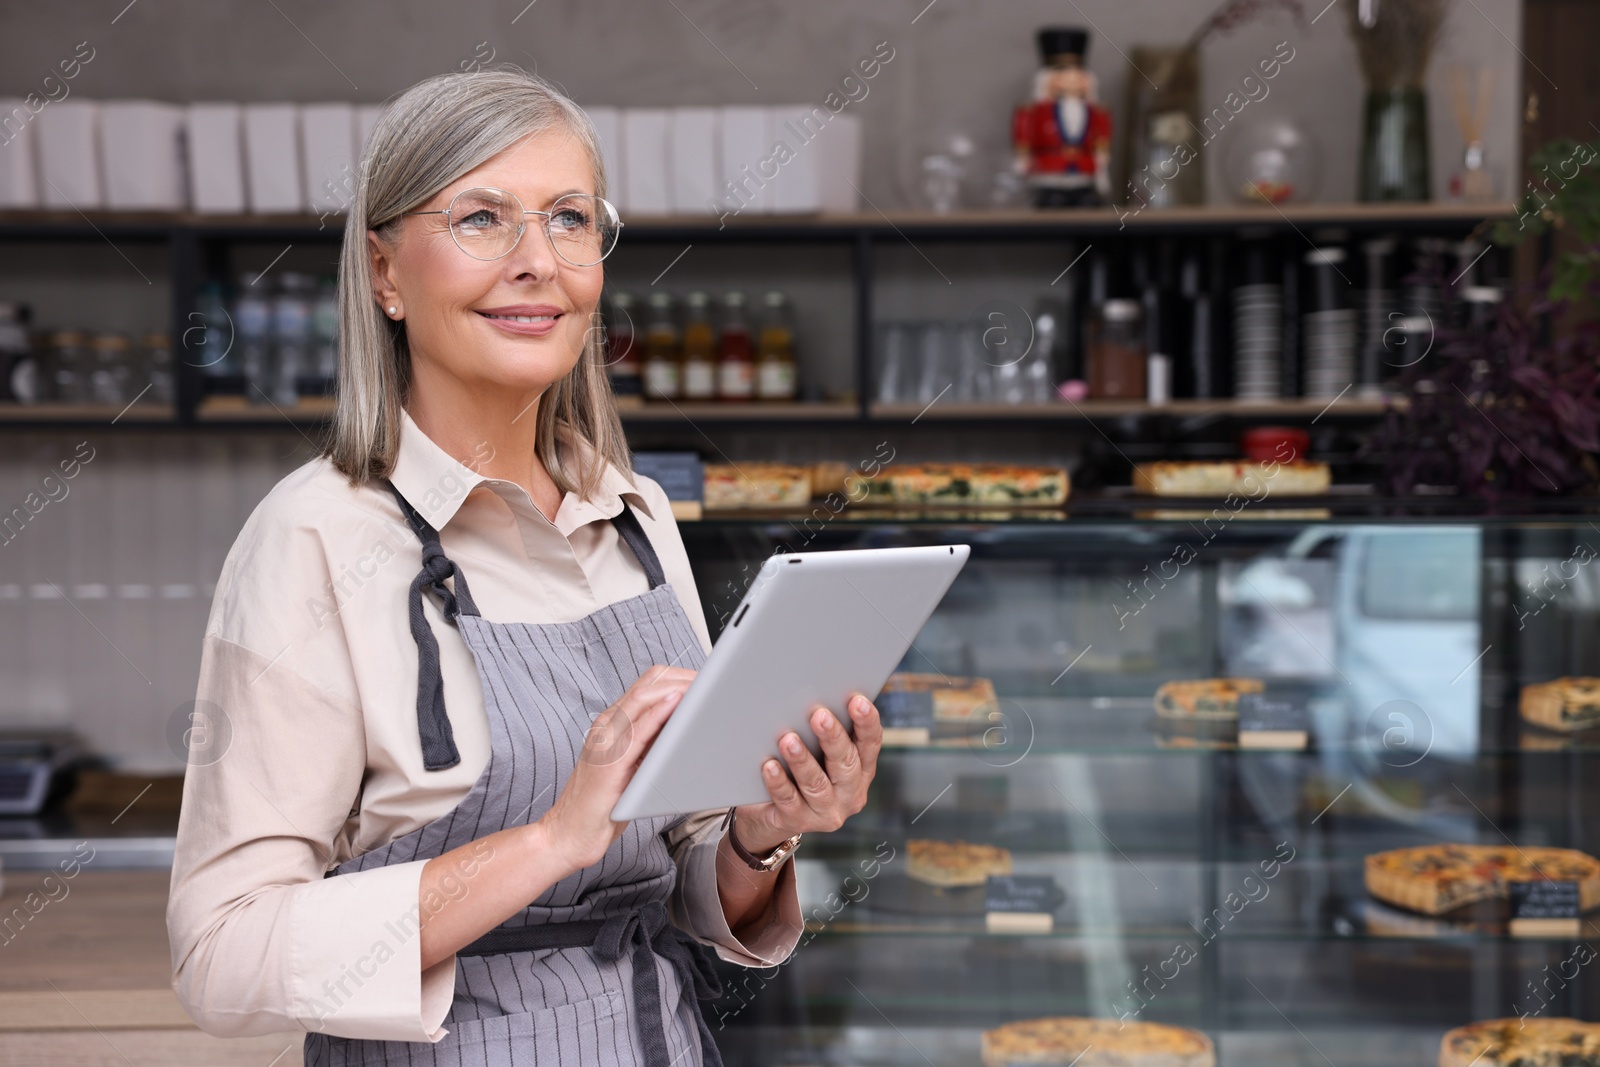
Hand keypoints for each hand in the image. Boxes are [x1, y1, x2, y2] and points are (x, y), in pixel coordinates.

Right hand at [538, 665, 694, 874]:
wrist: (569, 834)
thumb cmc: (605, 804)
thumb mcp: (633, 765)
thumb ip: (651, 743)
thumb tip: (686, 727)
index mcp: (613, 723)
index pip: (648, 684)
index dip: (679, 676)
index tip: (707, 680)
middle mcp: (607, 725)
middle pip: (647, 684)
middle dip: (683, 678)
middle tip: (713, 684)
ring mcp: (605, 741)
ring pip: (641, 699)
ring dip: (676, 689)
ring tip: (704, 689)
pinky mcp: (609, 763)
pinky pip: (635, 730)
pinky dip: (657, 713)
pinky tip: (676, 704)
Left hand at [732, 693, 881, 853]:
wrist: (771, 815)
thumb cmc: (798, 771)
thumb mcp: (818, 752)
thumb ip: (823, 732)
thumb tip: (811, 695)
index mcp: (861, 770)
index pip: (870, 743)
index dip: (866, 722)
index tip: (857, 701)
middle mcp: (850, 793)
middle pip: (845, 763)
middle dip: (833, 738)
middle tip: (819, 715)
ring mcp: (826, 811)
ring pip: (817, 784)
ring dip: (803, 760)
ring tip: (788, 739)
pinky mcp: (798, 822)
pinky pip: (788, 801)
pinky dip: (779, 782)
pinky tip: (769, 766)